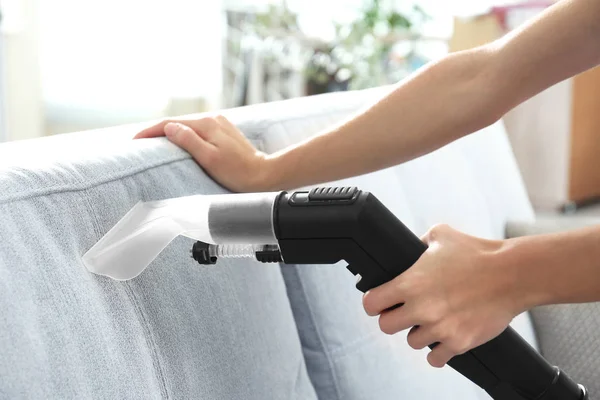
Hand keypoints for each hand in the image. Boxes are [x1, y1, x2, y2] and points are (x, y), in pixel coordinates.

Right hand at [134, 116, 270, 191]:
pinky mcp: (224, 134)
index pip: (170, 123)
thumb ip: (189, 141)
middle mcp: (213, 120)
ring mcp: (219, 126)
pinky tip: (177, 145)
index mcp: (207, 124)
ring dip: (170, 134)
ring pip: (187, 127)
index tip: (134, 140)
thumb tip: (169, 128)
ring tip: (153, 144)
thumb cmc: (238, 172)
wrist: (264, 175)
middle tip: (138, 143)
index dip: (150, 131)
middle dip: (157, 132)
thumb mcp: (209, 158)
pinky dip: (183, 137)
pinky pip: (197, 133)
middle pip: (178, 123)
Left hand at [362, 224, 525, 367]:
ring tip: (431, 322)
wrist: (513, 273)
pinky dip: (438, 352)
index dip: (374, 302)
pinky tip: (444, 339)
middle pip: (386, 326)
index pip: (371, 302)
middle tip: (405, 313)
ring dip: (419, 333)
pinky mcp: (459, 342)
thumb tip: (414, 246)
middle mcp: (420, 308)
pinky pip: (436, 359)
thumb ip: (420, 242)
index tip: (380, 301)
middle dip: (394, 319)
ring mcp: (439, 328)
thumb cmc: (479, 253)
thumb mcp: (441, 235)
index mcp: (409, 283)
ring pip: (412, 342)